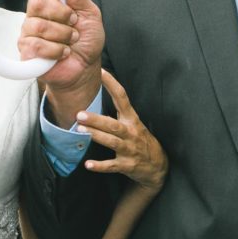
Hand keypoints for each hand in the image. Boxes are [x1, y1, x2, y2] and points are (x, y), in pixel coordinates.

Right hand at [20, 0, 104, 122]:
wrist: (85, 69)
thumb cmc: (87, 41)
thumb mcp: (90, 15)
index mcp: (51, 0)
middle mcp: (36, 13)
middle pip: (36, 2)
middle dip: (61, 14)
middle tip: (73, 22)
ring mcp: (29, 32)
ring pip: (38, 26)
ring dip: (62, 35)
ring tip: (71, 41)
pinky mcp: (26, 51)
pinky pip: (36, 45)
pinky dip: (56, 50)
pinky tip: (63, 53)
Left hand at [78, 70, 167, 193]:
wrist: (158, 166)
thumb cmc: (140, 140)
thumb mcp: (133, 123)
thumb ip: (118, 112)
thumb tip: (96, 95)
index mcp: (132, 119)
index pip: (122, 98)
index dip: (112, 84)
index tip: (101, 72)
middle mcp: (131, 133)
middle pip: (113, 125)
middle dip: (97, 120)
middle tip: (79, 114)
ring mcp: (130, 150)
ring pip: (112, 142)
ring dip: (96, 136)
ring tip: (79, 131)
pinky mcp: (127, 165)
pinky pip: (112, 166)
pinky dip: (100, 166)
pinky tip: (88, 164)